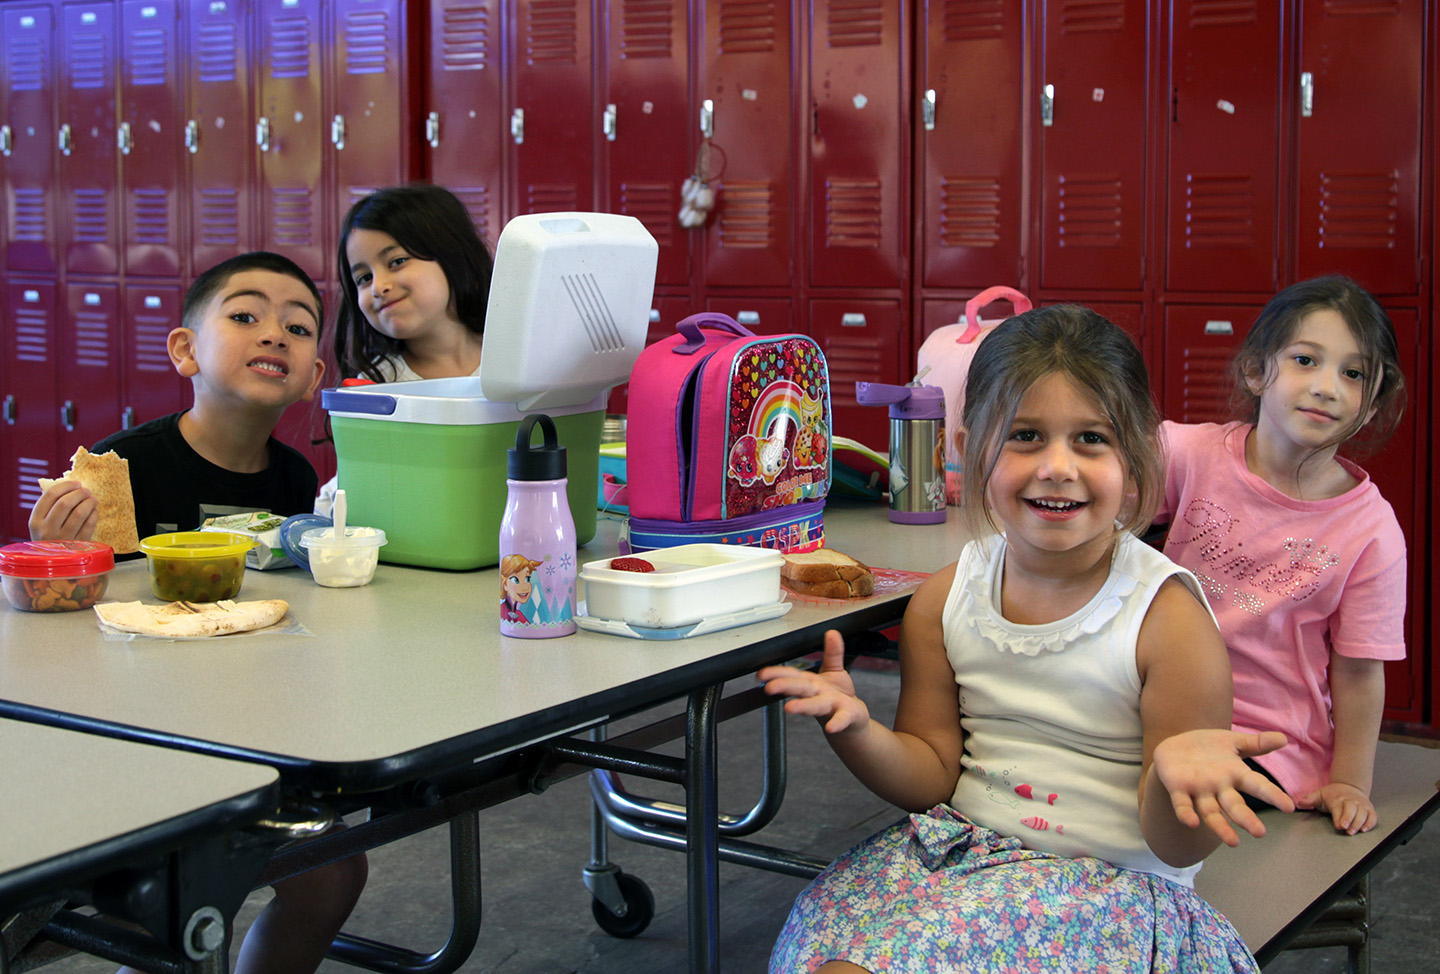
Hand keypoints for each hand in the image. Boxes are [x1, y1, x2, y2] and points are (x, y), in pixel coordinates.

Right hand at [28, 481, 97, 541]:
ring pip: (79, 513)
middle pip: (65, 503)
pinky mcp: (76, 546)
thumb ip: (52, 507)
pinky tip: (94, 511)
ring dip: (89, 502)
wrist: (52, 564)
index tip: (76, 483)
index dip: (66, 486)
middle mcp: (46, 531)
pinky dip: (94, 515)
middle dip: (79, 493)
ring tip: (92, 499)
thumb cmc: (50, 537)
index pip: (50, 495)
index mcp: (35, 521)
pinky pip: (89, 525)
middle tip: (86, 491)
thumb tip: (72, 487)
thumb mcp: (43, 524)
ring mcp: (62, 540)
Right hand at [757, 630, 869, 734]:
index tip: (761, 674)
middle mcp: (817, 695)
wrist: (853, 719)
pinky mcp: (846, 715)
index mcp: (811, 683)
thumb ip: (832, 652)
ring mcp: (830, 706)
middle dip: (784, 686)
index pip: (791, 675)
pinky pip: (841, 718)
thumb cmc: (838, 695)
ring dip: (802, 706)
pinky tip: (831, 727)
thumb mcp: (834, 670)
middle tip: (769, 687)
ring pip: (815, 705)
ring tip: (789, 708)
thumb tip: (832, 632)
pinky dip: (836, 722)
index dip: (776, 673)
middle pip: (800, 688)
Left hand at [1154, 729, 1294, 846]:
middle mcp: (1219, 787)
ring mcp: (1199, 790)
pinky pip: (1182, 804)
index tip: (1289, 807)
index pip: (1257, 785)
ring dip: (1221, 827)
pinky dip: (1186, 814)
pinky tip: (1192, 823)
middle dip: (1246, 819)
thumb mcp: (1233, 742)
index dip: (1272, 795)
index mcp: (1235, 774)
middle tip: (1260, 833)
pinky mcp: (1178, 789)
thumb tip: (1284, 739)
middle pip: (1235, 806)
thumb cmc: (1209, 748)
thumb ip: (1257, 743)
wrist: (1175, 746)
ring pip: (1211, 812)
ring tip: (1233, 842)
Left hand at [1297, 781, 1377, 834]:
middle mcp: (1351, 801)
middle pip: (1353, 809)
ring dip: (1360, 823)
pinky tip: (1365, 829)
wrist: (1349, 786)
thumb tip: (1300, 803)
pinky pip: (1372, 815)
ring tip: (1356, 831)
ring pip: (1363, 813)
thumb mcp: (1319, 795)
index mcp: (1337, 798)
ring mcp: (1361, 804)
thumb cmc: (1332, 794)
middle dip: (1350, 820)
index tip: (1339, 825)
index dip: (1339, 817)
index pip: (1339, 807)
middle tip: (1347, 830)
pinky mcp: (1369, 808)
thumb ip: (1310, 800)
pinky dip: (1370, 822)